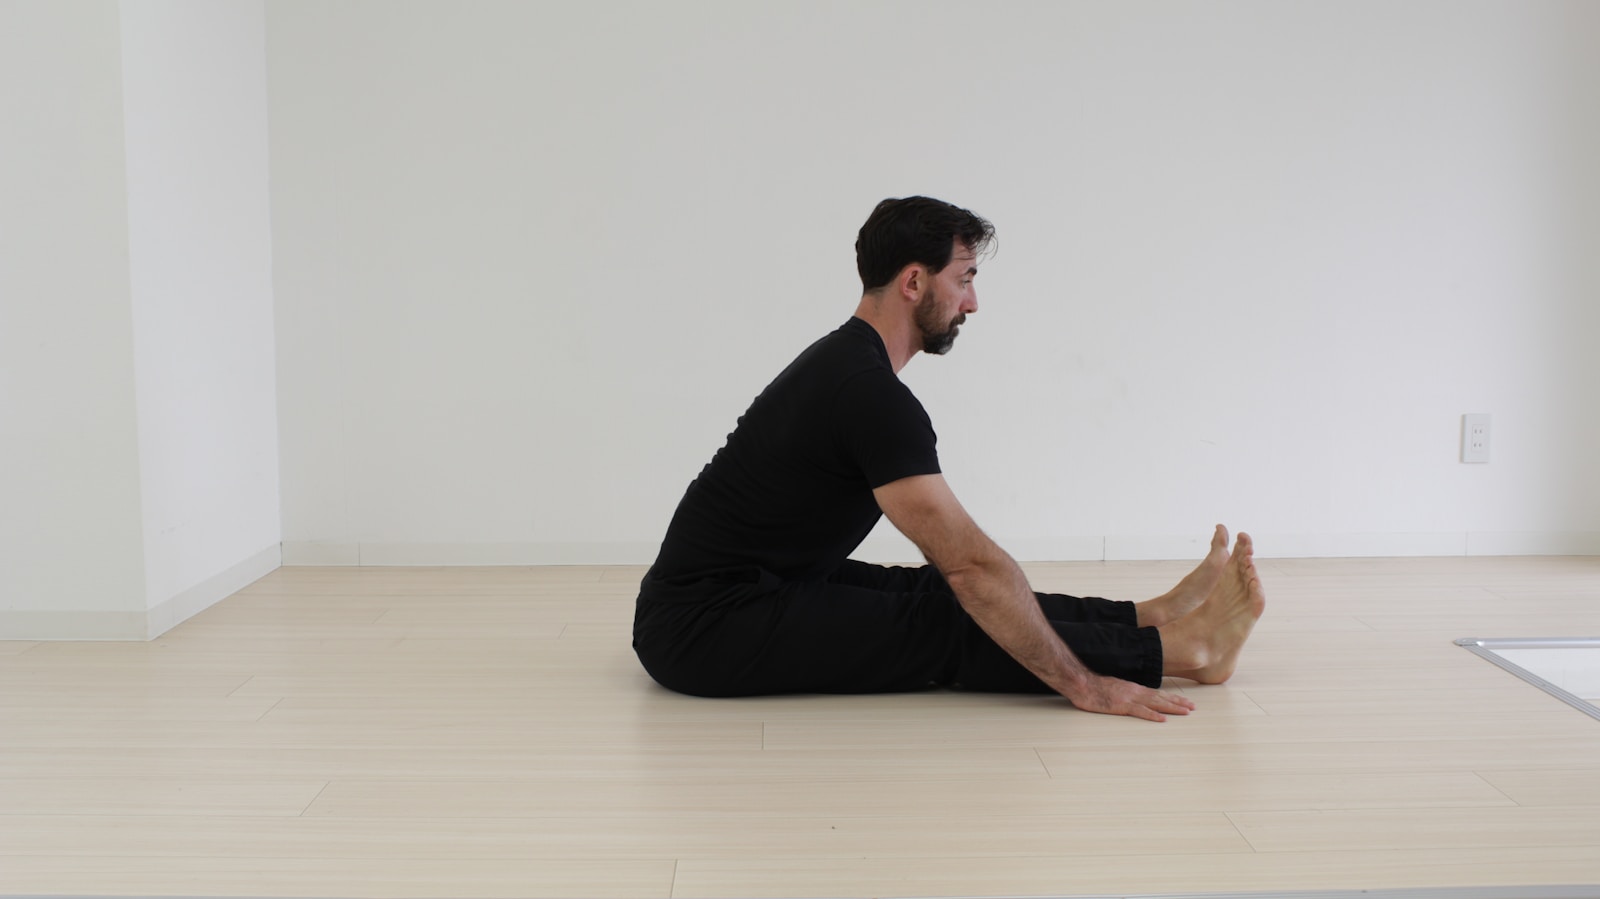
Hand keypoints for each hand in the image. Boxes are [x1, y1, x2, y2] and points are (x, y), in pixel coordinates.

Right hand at [1067, 674, 1195, 721]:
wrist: (1081, 683)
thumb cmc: (1093, 687)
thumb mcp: (1113, 688)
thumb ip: (1125, 693)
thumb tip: (1133, 698)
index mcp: (1133, 688)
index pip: (1157, 693)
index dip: (1172, 698)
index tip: (1184, 702)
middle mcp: (1135, 692)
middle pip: (1161, 697)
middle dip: (1178, 702)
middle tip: (1193, 707)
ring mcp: (1129, 698)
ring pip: (1155, 703)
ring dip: (1172, 707)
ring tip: (1186, 711)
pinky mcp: (1121, 706)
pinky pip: (1140, 712)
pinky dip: (1152, 715)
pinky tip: (1162, 719)